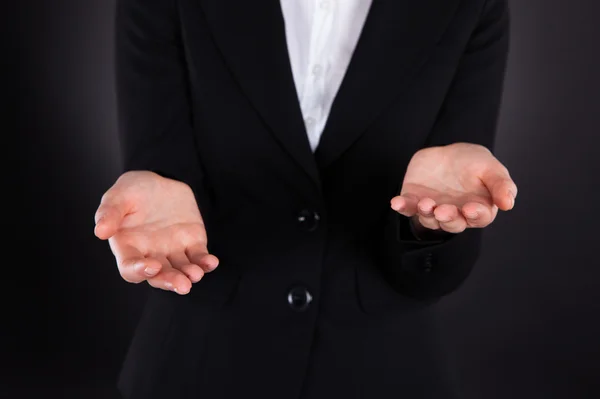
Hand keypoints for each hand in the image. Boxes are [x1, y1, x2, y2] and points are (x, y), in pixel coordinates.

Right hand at [94, 171, 217, 294]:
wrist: (160, 180)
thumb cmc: (133, 190)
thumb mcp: (118, 196)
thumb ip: (110, 213)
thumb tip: (101, 231)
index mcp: (128, 247)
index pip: (130, 269)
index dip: (140, 271)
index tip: (152, 266)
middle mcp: (150, 254)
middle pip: (159, 276)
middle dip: (170, 281)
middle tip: (183, 285)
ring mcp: (172, 251)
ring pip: (180, 270)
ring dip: (189, 275)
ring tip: (196, 274)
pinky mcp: (192, 243)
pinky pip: (199, 257)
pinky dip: (205, 263)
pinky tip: (211, 263)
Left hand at [390, 142, 517, 233]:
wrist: (448, 154)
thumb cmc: (474, 164)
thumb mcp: (491, 168)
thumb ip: (501, 185)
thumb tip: (509, 204)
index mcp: (477, 210)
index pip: (479, 218)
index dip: (475, 215)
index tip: (470, 209)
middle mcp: (455, 214)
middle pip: (452, 223)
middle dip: (447, 218)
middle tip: (443, 211)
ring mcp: (433, 209)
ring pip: (429, 219)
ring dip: (426, 213)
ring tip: (426, 203)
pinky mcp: (414, 201)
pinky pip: (408, 208)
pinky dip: (402, 207)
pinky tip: (396, 203)